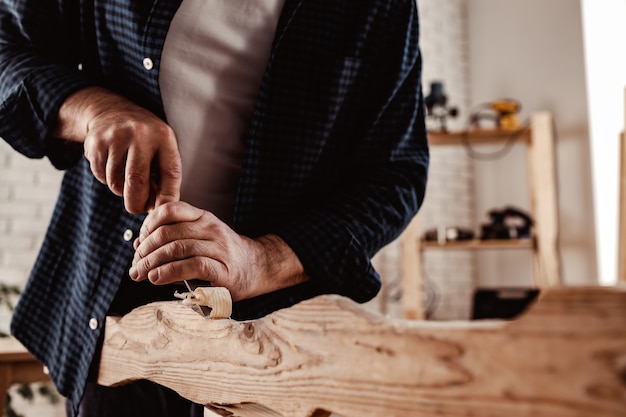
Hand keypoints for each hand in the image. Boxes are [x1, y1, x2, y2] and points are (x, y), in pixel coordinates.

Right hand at [54, 87, 181, 212]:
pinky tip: (112, 167)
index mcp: (164, 137)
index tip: (162, 210)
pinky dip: (107, 180)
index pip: (170, 172)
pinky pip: (101, 175)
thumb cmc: (145, 140)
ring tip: (126, 179)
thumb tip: (159, 208)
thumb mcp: (162, 149)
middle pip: (137, 180)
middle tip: (137, 207)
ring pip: (116, 182)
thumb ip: (164, 177)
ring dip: (120, 190)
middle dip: (136, 202)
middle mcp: (140, 134)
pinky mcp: (95, 142)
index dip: (167, 196)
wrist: (113, 112)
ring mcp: (116, 137)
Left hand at [129, 201, 307, 300]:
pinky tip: (157, 279)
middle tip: (135, 266)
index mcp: (203, 217)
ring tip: (140, 274)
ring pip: (177, 248)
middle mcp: (211, 228)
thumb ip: (175, 236)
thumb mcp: (202, 236)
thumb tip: (139, 246)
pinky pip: (192, 266)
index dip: (148, 225)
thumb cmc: (222, 255)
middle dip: (145, 250)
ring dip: (152, 263)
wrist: (258, 267)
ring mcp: (219, 248)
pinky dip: (169, 272)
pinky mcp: (223, 270)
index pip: (170, 210)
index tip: (139, 243)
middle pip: (168, 232)